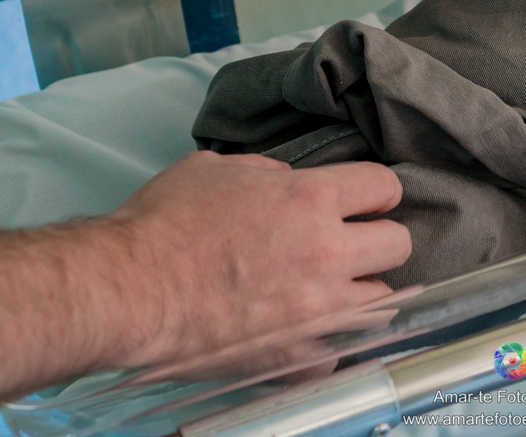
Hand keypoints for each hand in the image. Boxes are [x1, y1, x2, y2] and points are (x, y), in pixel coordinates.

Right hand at [105, 152, 410, 368]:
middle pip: (399, 244)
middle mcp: (327, 251)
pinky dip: (325, 345)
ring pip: (381, 301)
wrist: (126, 290)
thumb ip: (267, 172)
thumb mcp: (215, 170)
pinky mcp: (297, 355)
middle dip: (378, 240)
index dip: (375, 192)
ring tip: (329, 292)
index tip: (365, 201)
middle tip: (351, 245)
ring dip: (359, 292)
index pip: (384, 186)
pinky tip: (304, 335)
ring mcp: (318, 308)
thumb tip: (287, 181)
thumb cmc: (162, 223)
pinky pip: (338, 353)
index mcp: (311, 199)